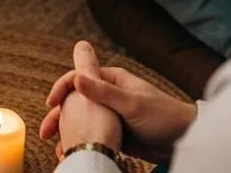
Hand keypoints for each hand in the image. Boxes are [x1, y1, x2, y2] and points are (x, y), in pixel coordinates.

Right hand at [45, 62, 196, 164]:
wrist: (184, 140)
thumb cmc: (162, 116)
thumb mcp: (131, 105)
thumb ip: (103, 92)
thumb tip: (77, 77)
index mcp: (112, 80)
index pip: (80, 77)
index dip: (63, 88)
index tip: (51, 104)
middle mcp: (109, 95)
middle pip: (78, 101)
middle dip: (60, 115)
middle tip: (46, 132)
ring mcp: (112, 114)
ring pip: (84, 120)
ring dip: (70, 131)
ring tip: (58, 148)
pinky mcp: (117, 133)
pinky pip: (95, 136)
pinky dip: (83, 142)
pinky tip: (76, 153)